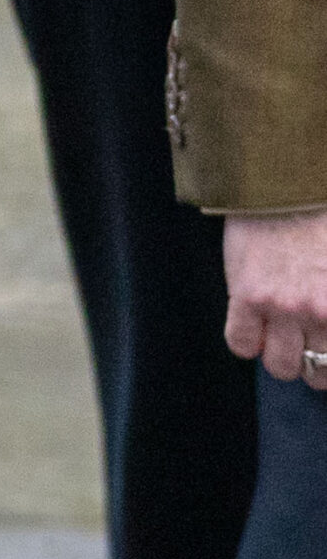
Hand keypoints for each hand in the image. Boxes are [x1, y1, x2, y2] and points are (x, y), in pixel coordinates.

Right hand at [225, 208, 326, 383]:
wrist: (284, 184)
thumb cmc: (321, 220)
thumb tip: (325, 321)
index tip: (323, 347)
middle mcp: (319, 312)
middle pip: (317, 375)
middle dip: (311, 361)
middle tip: (304, 340)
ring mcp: (283, 307)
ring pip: (280, 367)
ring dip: (279, 355)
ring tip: (276, 332)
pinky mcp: (247, 295)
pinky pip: (240, 344)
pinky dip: (245, 340)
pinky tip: (250, 321)